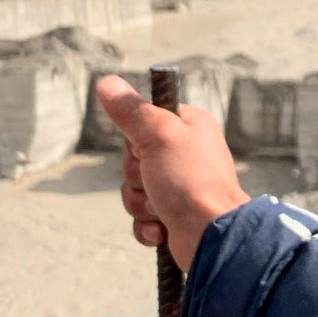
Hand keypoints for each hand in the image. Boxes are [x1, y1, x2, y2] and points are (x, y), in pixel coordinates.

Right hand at [95, 75, 249, 271]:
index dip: (135, 139)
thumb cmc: (189, 180)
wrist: (211, 234)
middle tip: (157, 180)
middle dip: (136, 176)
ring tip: (163, 208)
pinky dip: (147, 225)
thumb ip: (131, 110)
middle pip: (133, 158)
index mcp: (189, 126)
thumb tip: (106, 82)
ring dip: (141, 203)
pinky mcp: (174, 215)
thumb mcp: (158, 134)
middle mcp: (185, 153)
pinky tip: (162, 229)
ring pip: (133, 190)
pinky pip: (142, 217)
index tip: (146, 147)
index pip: (141, 122)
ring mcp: (180, 186)